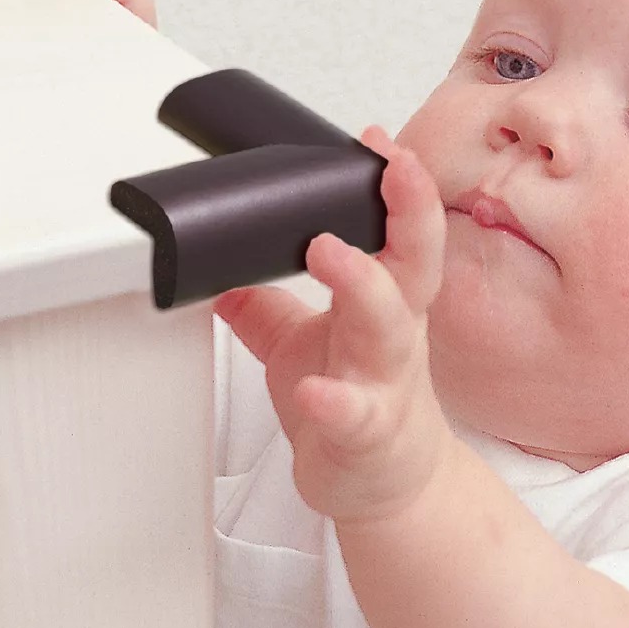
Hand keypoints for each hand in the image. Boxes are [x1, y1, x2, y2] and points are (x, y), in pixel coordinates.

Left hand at [213, 126, 452, 523]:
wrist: (389, 485)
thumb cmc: (360, 404)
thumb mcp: (304, 341)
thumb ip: (264, 302)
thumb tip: (215, 269)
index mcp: (388, 302)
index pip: (401, 233)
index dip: (397, 186)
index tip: (378, 142)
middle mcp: (395, 335)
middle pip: (413, 265)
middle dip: (406, 212)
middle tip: (389, 167)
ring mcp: (385, 383)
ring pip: (386, 329)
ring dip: (362, 285)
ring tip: (328, 251)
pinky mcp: (367, 434)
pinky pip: (354, 415)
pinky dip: (335, 400)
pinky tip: (314, 390)